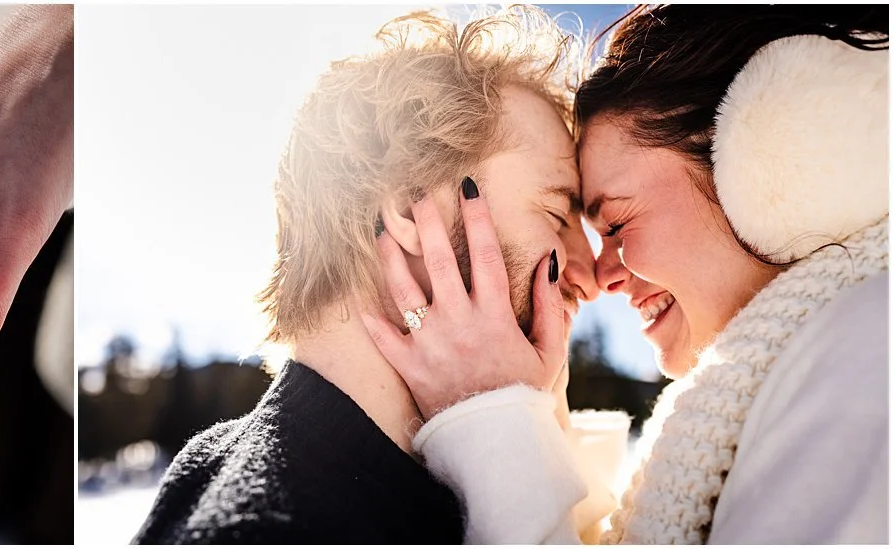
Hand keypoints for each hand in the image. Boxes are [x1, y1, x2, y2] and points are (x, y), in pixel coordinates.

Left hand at [358, 185, 570, 420]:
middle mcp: (459, 323)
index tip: (467, 188)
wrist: (494, 440)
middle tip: (414, 193)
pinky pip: (381, 336)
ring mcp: (430, 343)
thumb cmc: (522, 393)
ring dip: (389, 256)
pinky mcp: (407, 366)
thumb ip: (548, 306)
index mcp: (495, 316)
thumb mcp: (548, 350)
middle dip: (427, 222)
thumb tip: (548, 262)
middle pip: (439, 261)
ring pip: (403, 289)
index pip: (486, 255)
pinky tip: (357, 293)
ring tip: (378, 229)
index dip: (477, 217)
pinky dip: (368, 316)